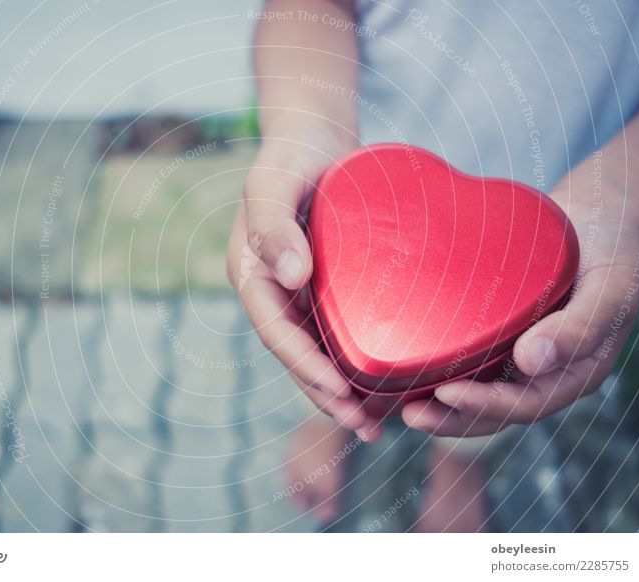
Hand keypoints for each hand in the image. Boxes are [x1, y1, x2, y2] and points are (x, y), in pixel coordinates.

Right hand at [228, 125, 383, 440]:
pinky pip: (337, 332)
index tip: (342, 392)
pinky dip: (356, 361)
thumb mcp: (274, 183)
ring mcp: (298, 294)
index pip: (277, 333)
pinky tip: (386, 381)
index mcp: (252, 275)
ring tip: (377, 423)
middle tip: (365, 427)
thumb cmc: (289, 157)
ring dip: (342, 390)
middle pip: (297, 356)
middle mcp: (274, 292)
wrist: (311, 139)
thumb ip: (275, 225)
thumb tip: (292, 277)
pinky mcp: (325, 288)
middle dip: (327, 395)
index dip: (306, 367)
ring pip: (318, 352)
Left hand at [401, 179, 638, 436]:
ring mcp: (524, 356)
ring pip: (481, 391)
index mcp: (577, 371)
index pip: (528, 403)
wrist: (597, 215)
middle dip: (453, 418)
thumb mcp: (608, 286)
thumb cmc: (610, 248)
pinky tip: (411, 372)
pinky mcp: (504, 336)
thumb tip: (532, 363)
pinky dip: (445, 372)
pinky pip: (474, 362)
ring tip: (403, 406)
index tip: (446, 393)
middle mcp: (548, 372)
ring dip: (443, 405)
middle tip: (410, 414)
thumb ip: (579, 327)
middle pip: (498, 410)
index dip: (487, 405)